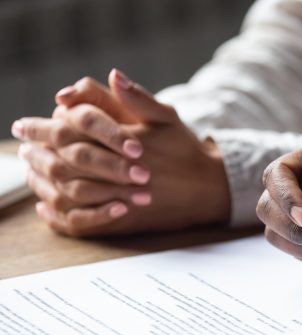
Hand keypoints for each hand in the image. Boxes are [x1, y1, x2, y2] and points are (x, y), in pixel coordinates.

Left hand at [12, 70, 229, 235]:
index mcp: (126, 141)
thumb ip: (138, 97)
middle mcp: (119, 171)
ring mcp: (120, 198)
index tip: (23, 125)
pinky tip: (46, 208)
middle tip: (22, 147)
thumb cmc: (186, 151)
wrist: (208, 189)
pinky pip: (81, 222)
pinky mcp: (123, 221)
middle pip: (62, 161)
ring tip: (30, 171)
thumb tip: (113, 74)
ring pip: (67, 192)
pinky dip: (58, 216)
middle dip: (36, 153)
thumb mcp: (167, 117)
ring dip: (42, 181)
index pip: (71, 129)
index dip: (42, 127)